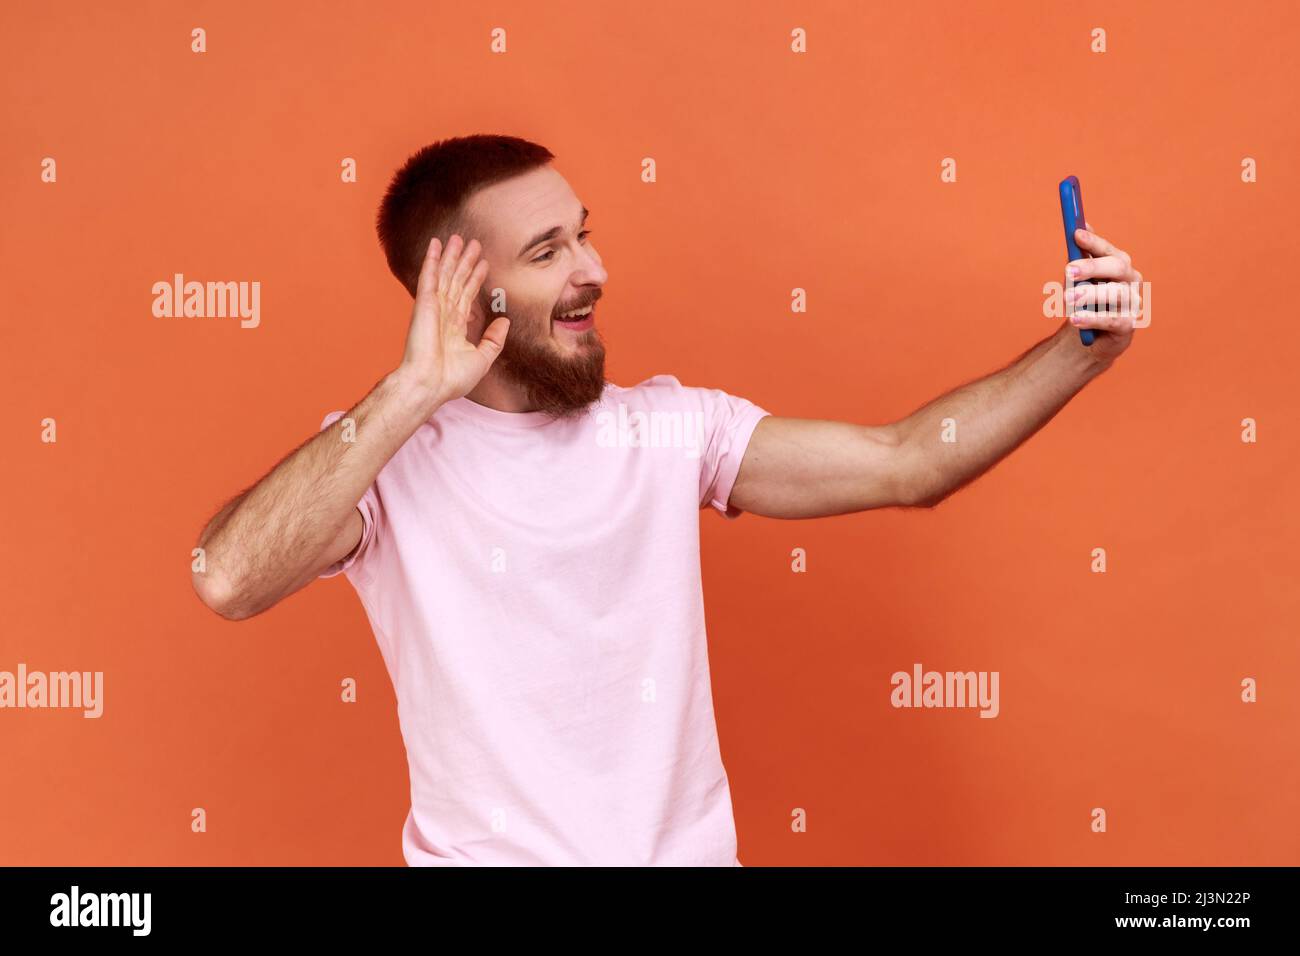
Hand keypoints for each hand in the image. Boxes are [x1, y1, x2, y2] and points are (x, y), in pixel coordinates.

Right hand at [396, 234, 509, 407]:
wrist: (430, 385)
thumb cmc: (452, 379)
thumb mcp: (483, 359)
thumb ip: (494, 339)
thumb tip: (505, 321)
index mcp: (455, 327)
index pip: (467, 296)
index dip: (475, 279)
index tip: (484, 264)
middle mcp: (444, 314)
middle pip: (457, 281)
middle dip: (465, 262)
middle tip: (474, 243)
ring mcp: (433, 308)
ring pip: (445, 274)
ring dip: (451, 256)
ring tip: (459, 238)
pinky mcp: (424, 304)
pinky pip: (429, 277)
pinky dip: (432, 259)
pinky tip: (436, 244)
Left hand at [1066, 225, 1142, 363]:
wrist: (1091, 338)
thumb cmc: (1086, 302)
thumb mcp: (1079, 279)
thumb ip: (1079, 256)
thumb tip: (1078, 227)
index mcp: (1119, 265)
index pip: (1109, 250)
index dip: (1094, 242)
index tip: (1076, 235)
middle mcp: (1130, 281)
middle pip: (1117, 268)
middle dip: (1092, 267)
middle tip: (1068, 271)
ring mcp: (1132, 303)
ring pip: (1115, 294)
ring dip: (1090, 295)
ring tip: (1068, 298)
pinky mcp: (1127, 326)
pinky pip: (1112, 320)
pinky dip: (1092, 319)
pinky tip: (1075, 319)